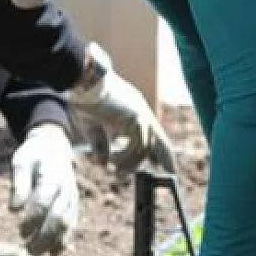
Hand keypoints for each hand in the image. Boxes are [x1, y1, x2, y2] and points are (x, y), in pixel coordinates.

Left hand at [8, 122, 79, 255]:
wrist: (54, 145)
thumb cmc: (33, 154)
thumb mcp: (21, 162)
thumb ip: (19, 185)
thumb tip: (14, 210)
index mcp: (53, 177)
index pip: (44, 202)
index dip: (33, 219)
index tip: (20, 232)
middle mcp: (67, 190)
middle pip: (59, 218)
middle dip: (45, 237)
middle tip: (28, 251)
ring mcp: (73, 198)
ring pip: (68, 224)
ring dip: (54, 242)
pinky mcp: (74, 205)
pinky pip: (73, 225)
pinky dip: (65, 241)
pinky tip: (54, 255)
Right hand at [70, 43, 176, 175]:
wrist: (84, 81)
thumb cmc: (85, 98)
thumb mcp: (92, 125)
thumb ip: (100, 143)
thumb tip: (103, 163)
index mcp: (133, 111)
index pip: (151, 133)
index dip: (156, 150)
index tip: (157, 165)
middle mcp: (141, 112)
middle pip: (160, 140)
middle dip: (166, 158)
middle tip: (171, 174)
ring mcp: (141, 114)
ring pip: (145, 148)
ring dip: (131, 164)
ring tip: (116, 172)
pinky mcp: (137, 118)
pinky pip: (138, 146)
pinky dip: (126, 158)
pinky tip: (113, 162)